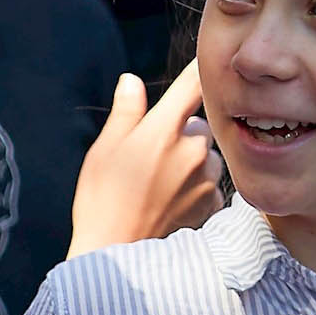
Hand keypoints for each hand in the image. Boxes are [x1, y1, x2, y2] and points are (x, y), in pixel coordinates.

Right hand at [67, 61, 223, 258]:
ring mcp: (206, 178)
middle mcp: (193, 149)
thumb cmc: (102, 198)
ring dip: (190, 161)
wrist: (116, 253)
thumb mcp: (104, 149)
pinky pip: (210, 184)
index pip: (193, 84)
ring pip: (206, 155)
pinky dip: (195, 188)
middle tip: (148, 155)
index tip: (204, 62)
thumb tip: (132, 80)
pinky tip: (170, 202)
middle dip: (180, 132)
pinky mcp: (213, 204)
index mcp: (164, 129)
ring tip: (158, 183)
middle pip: (197, 124)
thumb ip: (126, 111)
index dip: (198, 70)